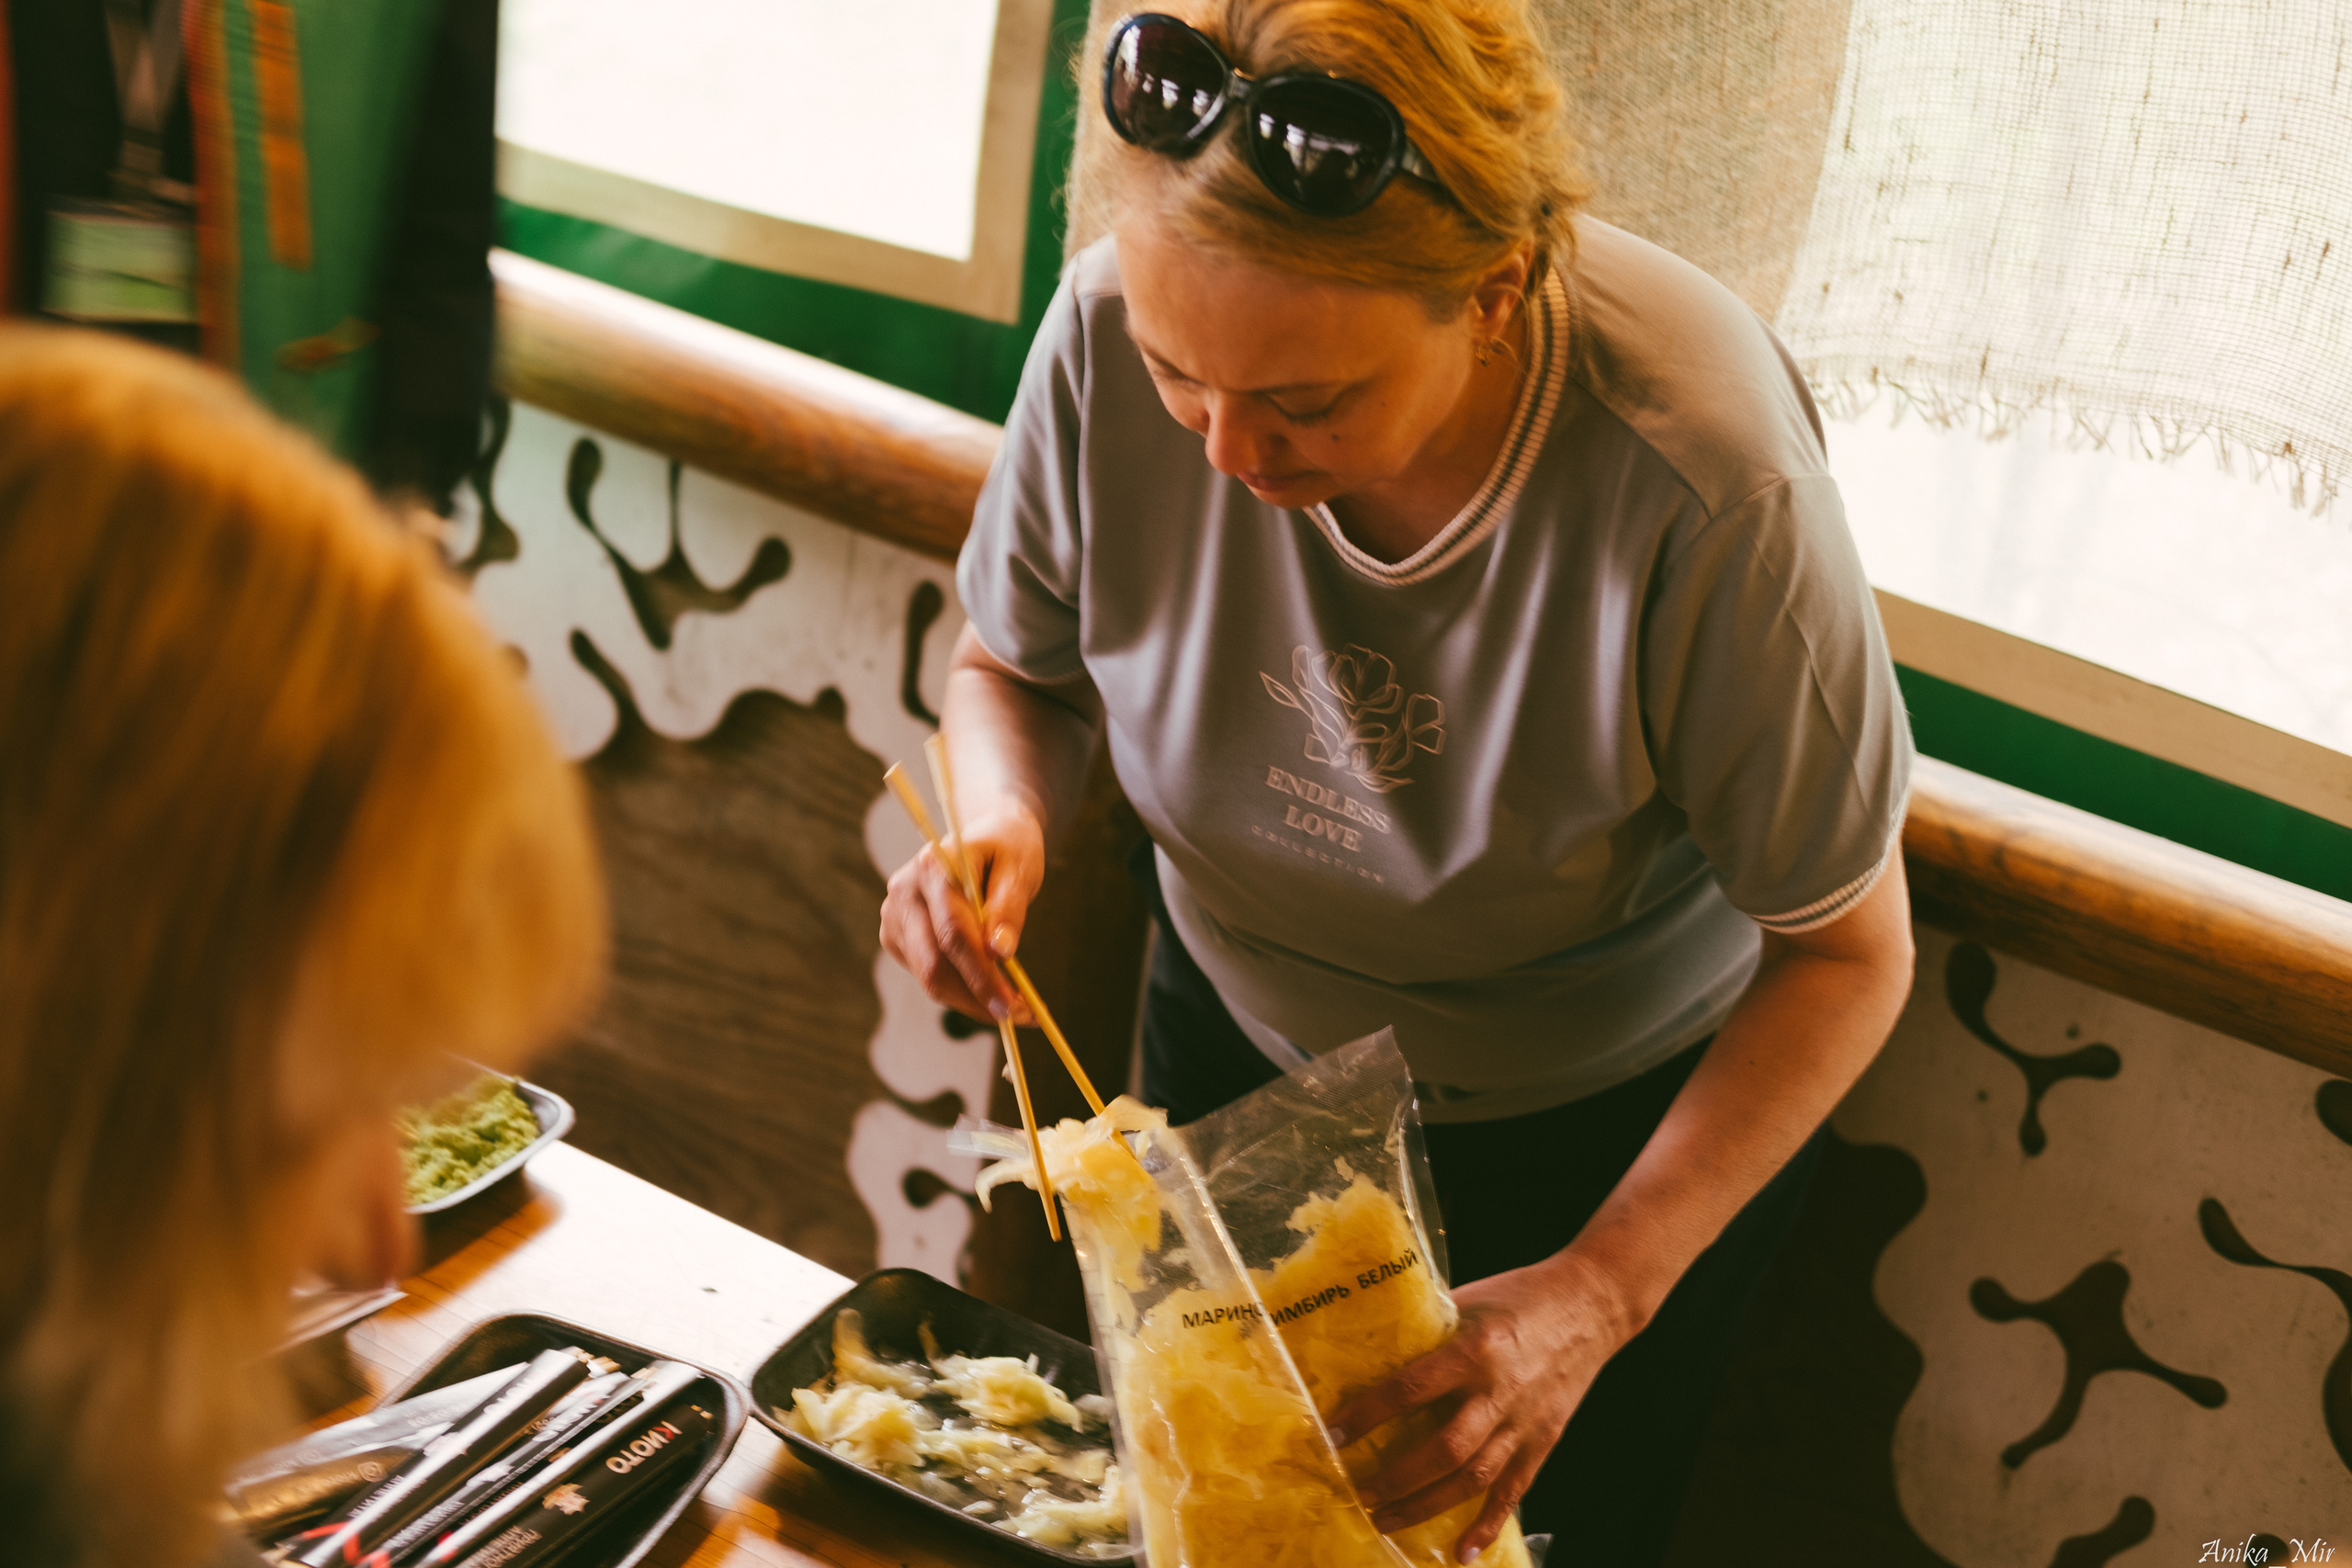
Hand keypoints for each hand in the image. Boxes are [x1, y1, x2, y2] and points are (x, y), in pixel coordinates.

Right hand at [880, 802, 1045, 1023]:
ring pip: (929, 977)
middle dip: (977, 997)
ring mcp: (894, 916)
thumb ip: (1008, 908)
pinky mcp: (896, 936)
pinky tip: (989, 986)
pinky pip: (928, 975)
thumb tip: (999, 952)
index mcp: (931, 866)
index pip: (953, 932)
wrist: (986, 839)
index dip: (982, 974)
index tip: (1015, 1005)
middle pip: (933, 963)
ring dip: (972, 1000)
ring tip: (1015, 1006)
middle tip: (1020, 1017)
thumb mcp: (1020, 869)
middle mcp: (903, 891)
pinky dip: (960, 990)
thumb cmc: (1008, 851)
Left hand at [1326, 1252, 1640, 1562]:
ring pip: (1473, 1479)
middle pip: (1444, 1449)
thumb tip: (1371, 1347)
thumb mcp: (1468, 1300)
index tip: (1333, 1433)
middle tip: (1358, 1491)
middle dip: (1396, 1478)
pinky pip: (1513, 1490)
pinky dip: (1488, 1525)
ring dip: (1426, 1506)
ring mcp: (1525, 1422)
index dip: (1368, 1415)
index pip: (1411, 1389)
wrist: (1591, 1304)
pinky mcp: (1544, 1440)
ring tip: (1385, 1520)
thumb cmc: (1520, 1294)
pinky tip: (1462, 1552)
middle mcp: (1500, 1391)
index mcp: (1475, 1350)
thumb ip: (1428, 1330)